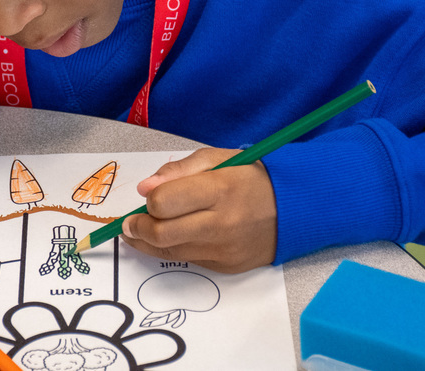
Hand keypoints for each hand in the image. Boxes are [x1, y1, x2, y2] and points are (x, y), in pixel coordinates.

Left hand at [120, 147, 276, 272]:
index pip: (164, 202)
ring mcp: (225, 249)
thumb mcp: (218, 159)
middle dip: (137, 228)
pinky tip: (169, 238)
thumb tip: (145, 188)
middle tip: (129, 224)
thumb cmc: (252, 176)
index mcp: (220, 188)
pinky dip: (174, 250)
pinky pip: (189, 260)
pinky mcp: (228, 266)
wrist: (295, 208)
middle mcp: (222, 223)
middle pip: (162, 233)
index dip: (147, 201)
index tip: (143, 197)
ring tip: (140, 232)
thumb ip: (178, 170)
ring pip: (171, 252)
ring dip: (148, 243)